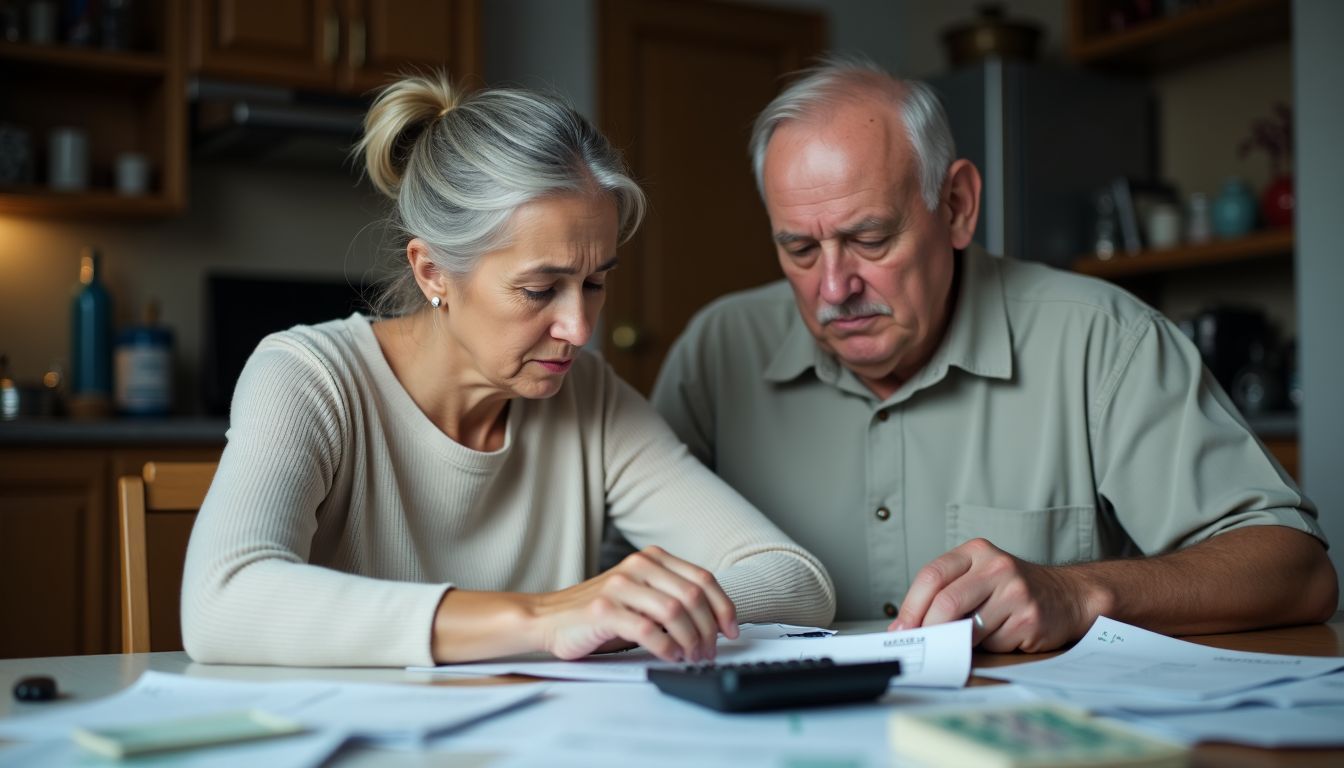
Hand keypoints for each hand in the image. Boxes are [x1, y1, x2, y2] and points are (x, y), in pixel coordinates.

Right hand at [535, 546, 737, 661]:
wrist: (547, 618)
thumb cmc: (598, 612)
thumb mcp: (639, 595)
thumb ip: (670, 597)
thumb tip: (714, 622)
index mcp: (652, 559)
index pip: (702, 578)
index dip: (724, 607)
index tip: (731, 631)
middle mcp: (638, 566)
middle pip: (693, 596)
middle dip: (709, 629)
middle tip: (710, 651)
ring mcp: (620, 586)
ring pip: (674, 611)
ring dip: (691, 640)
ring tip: (692, 657)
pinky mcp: (604, 610)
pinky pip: (648, 630)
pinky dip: (666, 648)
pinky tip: (671, 657)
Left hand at [887, 538, 1097, 652]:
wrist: (1067, 596)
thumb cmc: (1012, 590)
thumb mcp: (979, 576)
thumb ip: (947, 592)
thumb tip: (907, 627)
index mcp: (976, 552)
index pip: (932, 575)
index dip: (911, 606)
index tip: (900, 629)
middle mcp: (996, 567)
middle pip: (946, 602)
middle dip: (928, 629)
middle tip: (921, 644)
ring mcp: (1015, 592)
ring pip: (968, 627)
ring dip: (960, 641)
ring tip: (964, 641)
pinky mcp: (1029, 618)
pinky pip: (993, 642)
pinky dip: (987, 647)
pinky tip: (998, 638)